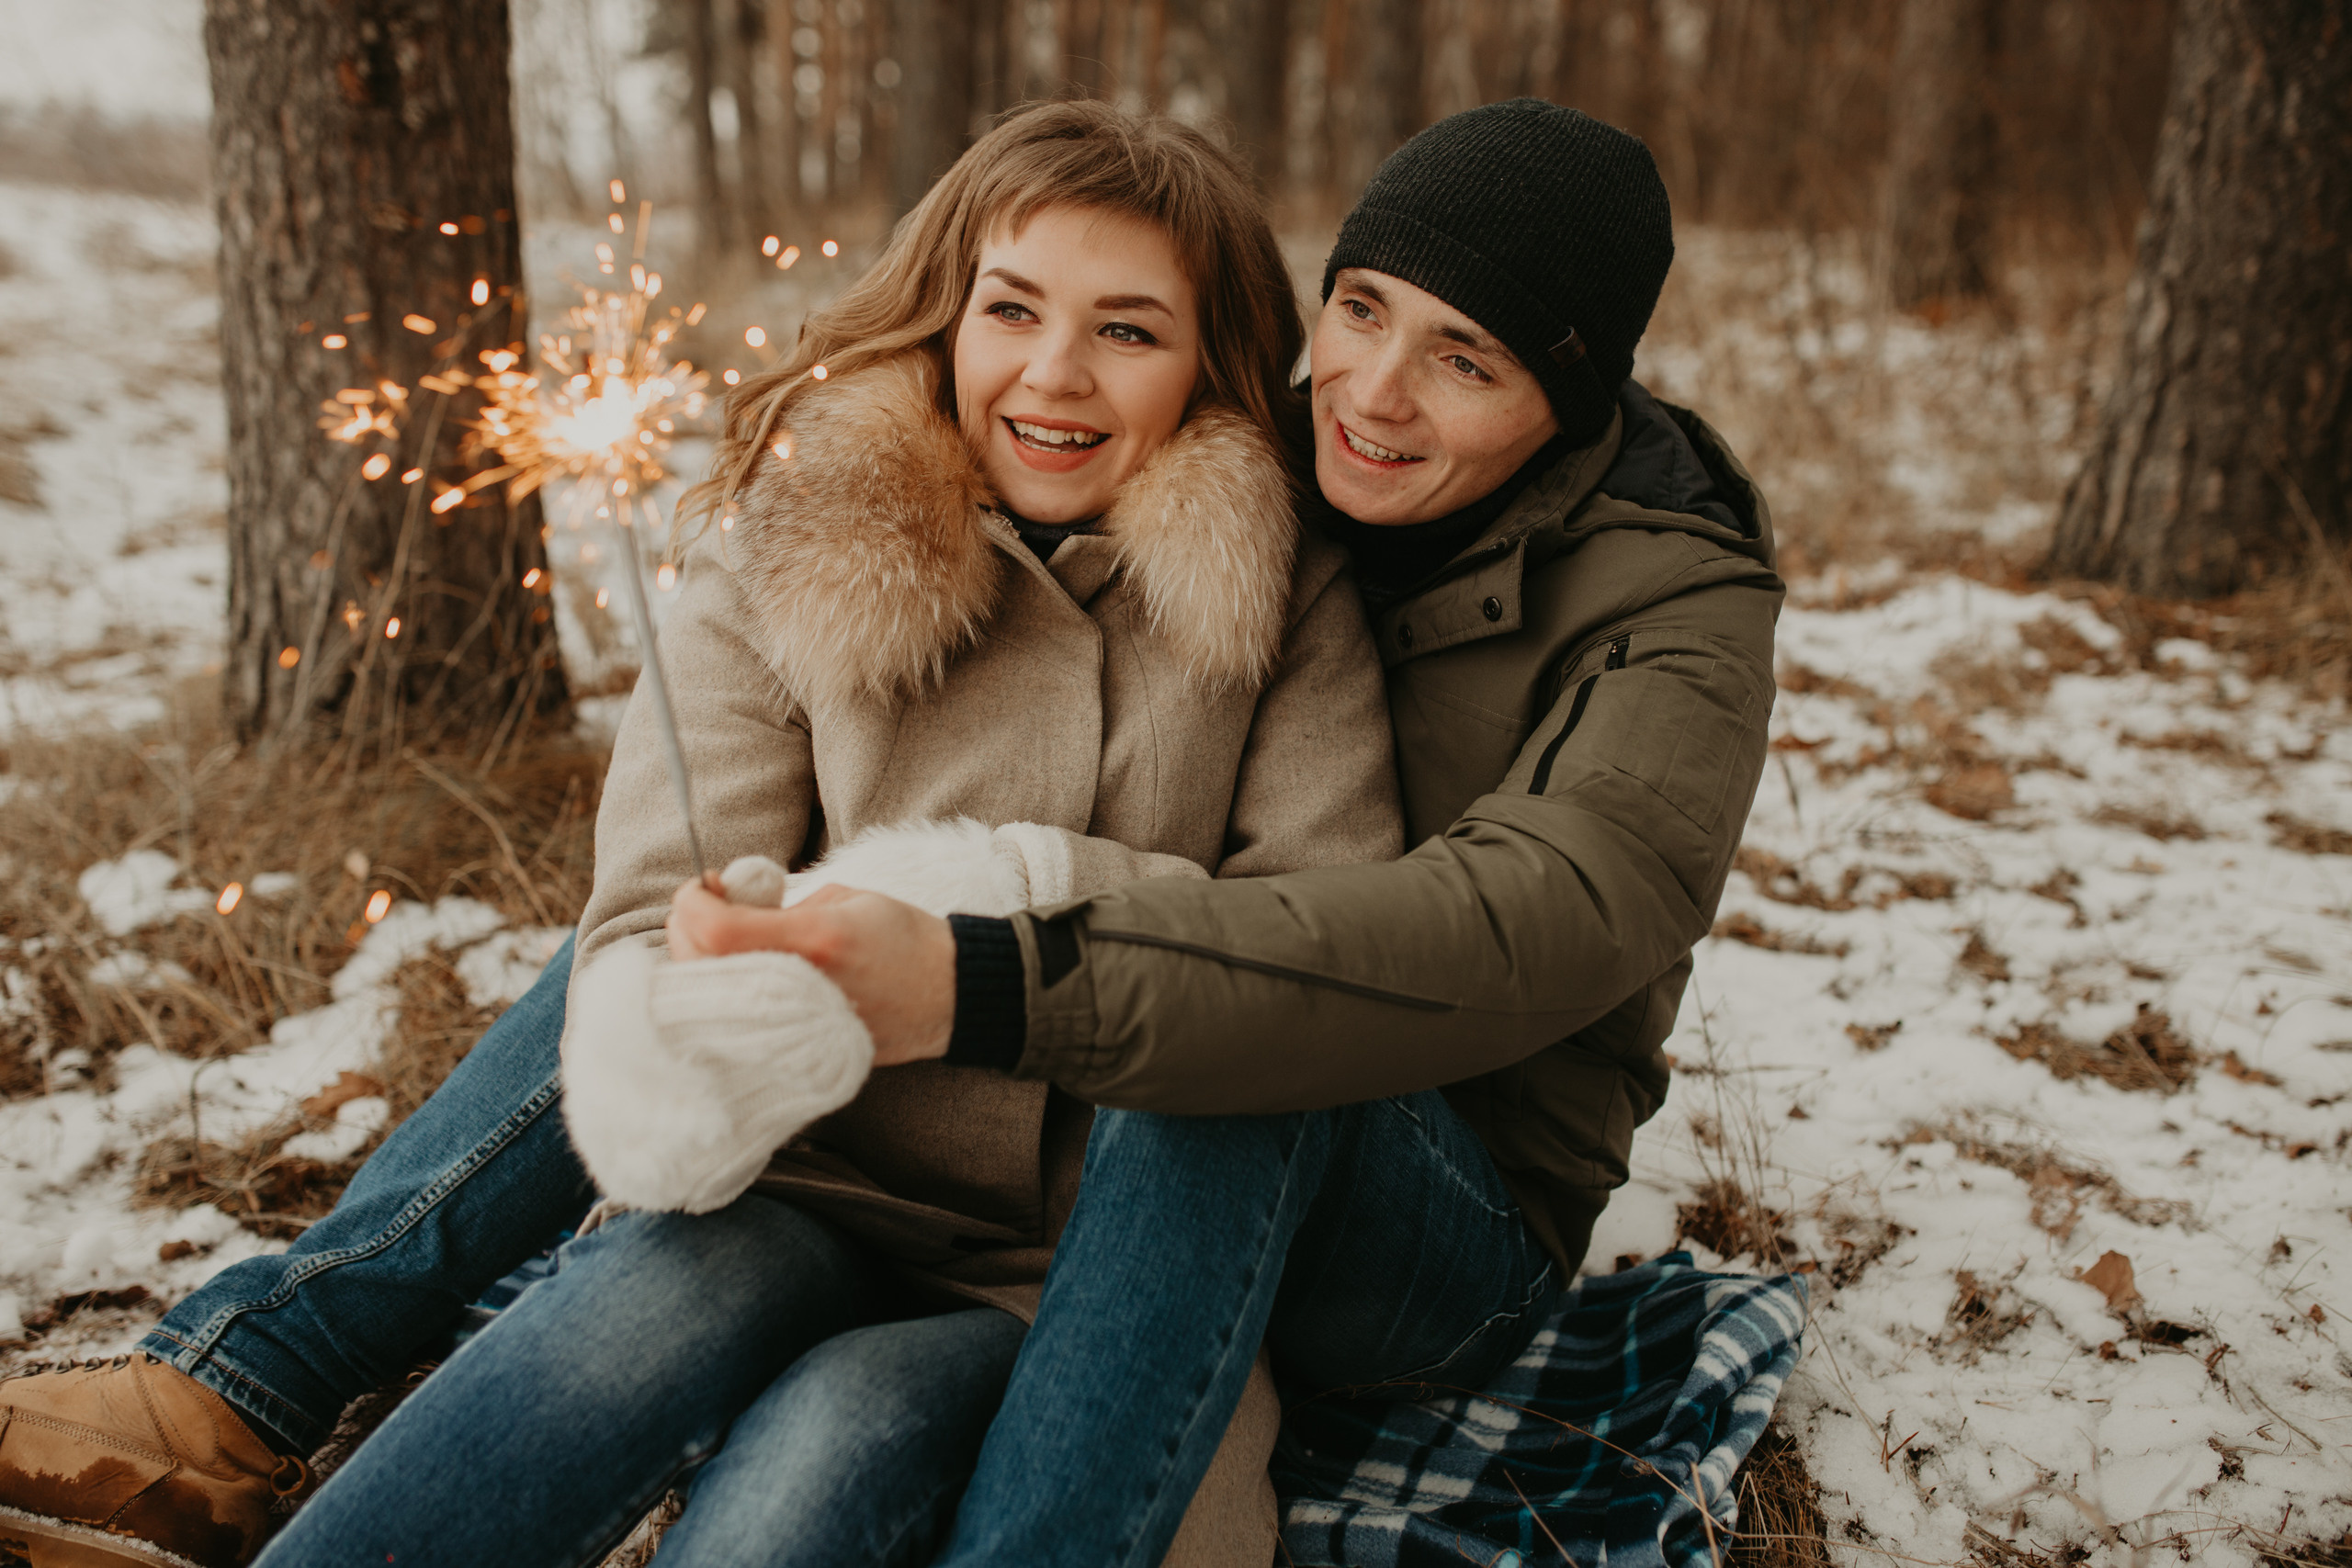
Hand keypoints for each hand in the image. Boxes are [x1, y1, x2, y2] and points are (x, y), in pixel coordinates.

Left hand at [667, 880, 955, 1065]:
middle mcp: (800, 987)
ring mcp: (797, 1025)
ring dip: (700, 962)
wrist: (949, 994)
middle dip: (687, 929)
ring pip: (710, 1000)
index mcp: (816, 940)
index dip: (692, 904)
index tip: (701, 887)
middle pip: (701, 966)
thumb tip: (730, 907)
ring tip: (724, 939)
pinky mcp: (798, 1049)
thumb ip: (782, 905)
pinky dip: (722, 994)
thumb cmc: (902, 938)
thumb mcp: (844, 898)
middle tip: (705, 908)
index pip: (717, 930)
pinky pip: (735, 1023)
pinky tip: (737, 973)